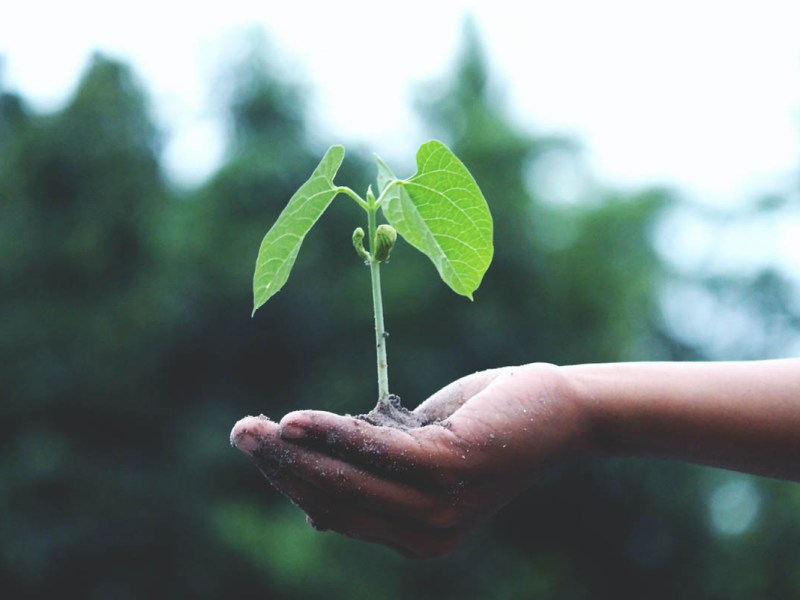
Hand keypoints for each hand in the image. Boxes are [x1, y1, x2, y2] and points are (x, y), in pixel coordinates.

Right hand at [230, 363, 587, 558]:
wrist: (559, 411)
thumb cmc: (486, 426)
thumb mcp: (420, 454)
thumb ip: (374, 476)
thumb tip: (312, 508)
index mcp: (416, 536)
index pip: (336, 511)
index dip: (291, 482)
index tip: (259, 448)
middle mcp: (425, 535)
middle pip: (333, 499)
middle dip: (280, 467)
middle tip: (240, 433)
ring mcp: (438, 507)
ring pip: (346, 480)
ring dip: (294, 452)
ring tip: (253, 428)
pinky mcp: (450, 469)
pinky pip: (376, 452)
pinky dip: (333, 434)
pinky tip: (296, 420)